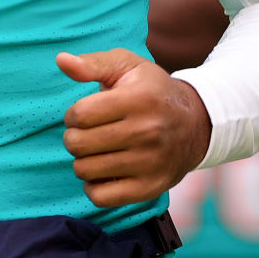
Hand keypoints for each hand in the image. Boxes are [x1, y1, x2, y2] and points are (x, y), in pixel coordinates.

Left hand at [57, 48, 211, 206]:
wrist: (196, 124)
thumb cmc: (152, 91)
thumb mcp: (128, 66)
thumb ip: (93, 63)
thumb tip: (61, 60)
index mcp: (139, 99)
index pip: (80, 115)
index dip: (72, 114)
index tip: (83, 114)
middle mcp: (147, 132)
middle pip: (78, 144)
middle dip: (74, 137)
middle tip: (88, 133)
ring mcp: (150, 163)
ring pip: (85, 170)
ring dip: (83, 161)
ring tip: (97, 151)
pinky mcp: (150, 188)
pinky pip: (101, 197)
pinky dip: (94, 186)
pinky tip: (104, 172)